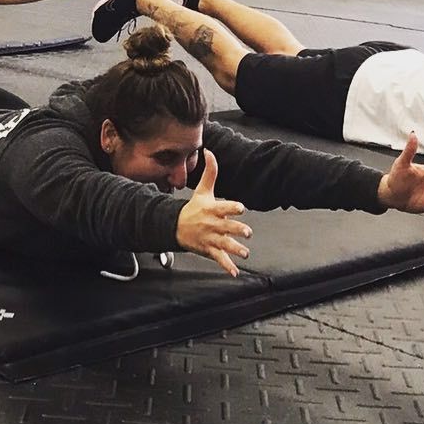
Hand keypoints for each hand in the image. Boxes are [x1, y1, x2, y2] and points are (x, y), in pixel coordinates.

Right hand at [174, 149, 251, 275]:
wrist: (175, 227)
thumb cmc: (193, 207)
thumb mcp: (201, 190)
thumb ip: (210, 172)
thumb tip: (209, 151)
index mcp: (211, 209)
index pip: (223, 207)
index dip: (232, 207)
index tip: (241, 208)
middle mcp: (212, 224)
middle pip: (226, 227)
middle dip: (237, 230)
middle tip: (247, 232)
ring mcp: (210, 238)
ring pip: (224, 245)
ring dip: (235, 249)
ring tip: (245, 253)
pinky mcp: (209, 249)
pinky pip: (219, 258)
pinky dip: (226, 266)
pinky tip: (234, 272)